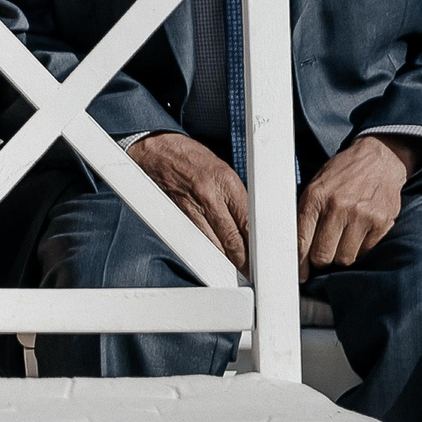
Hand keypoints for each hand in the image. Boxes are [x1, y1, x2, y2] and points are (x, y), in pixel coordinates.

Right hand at [126, 132, 249, 266]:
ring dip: (228, 261)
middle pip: (232, 240)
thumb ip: (237, 199)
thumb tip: (252, 226)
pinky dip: (208, 253)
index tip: (264, 256)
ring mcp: (192, 208)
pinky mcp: (179, 217)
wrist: (157, 150)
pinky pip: (198, 241)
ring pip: (215, 246)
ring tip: (239, 271)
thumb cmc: (192, 159)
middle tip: (254, 271)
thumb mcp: (223, 172)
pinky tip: (216, 260)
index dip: (258, 244)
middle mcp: (209, 196)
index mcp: (225, 182)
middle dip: (244, 260)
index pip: (248, 222)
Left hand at [295, 134, 411, 277]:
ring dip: (341, 254)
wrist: (379, 159)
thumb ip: (307, 212)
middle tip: (324, 253)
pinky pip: (365, 252)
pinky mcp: (381, 223)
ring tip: (343, 239)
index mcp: (316, 196)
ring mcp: (361, 216)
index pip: (301, 240)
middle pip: (323, 255)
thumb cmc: (343, 174)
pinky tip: (359, 233)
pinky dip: (360, 248)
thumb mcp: (317, 184)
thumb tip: (296, 247)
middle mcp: (337, 207)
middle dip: (321, 260)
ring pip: (345, 258)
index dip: (299, 262)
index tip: (300, 274)